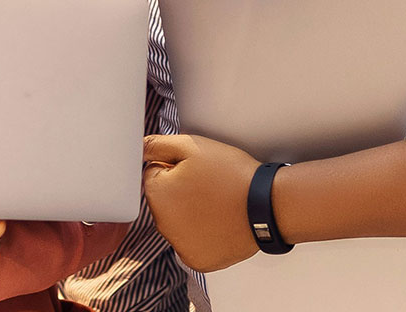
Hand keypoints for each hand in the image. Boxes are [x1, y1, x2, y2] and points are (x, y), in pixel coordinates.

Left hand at [142, 134, 261, 272]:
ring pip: (177, 222)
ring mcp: (179, 245)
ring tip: (216, 203)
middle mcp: (161, 224)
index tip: (196, 169)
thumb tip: (139, 148)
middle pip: (164, 200)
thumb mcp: (192, 146)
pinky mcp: (197, 260)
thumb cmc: (231, 174)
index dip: (175, 167)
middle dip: (179, 190)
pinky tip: (219, 222)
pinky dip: (202, 234)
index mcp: (156, 193)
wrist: (266, 205)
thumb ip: (158, 145)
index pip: (153, 174)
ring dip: (190, 213)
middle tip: (208, 185)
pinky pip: (192, 243)